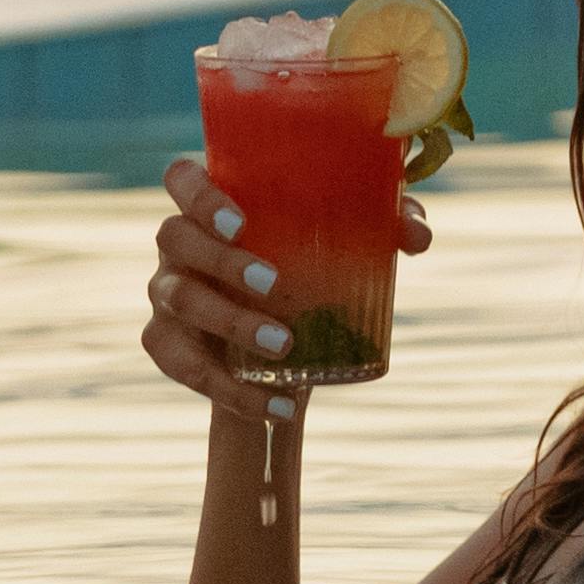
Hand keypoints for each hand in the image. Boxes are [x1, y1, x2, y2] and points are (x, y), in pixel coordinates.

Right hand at [140, 154, 431, 428]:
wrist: (284, 349)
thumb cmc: (311, 269)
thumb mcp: (348, 242)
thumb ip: (385, 224)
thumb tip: (416, 236)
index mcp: (214, 205)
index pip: (183, 178)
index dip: (201, 195)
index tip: (241, 221)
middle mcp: (180, 243)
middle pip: (175, 236)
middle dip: (221, 259)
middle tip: (273, 283)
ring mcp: (167, 294)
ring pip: (181, 300)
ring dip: (231, 322)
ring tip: (283, 345)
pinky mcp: (168, 345)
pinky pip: (185, 367)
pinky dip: (231, 391)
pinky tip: (274, 405)